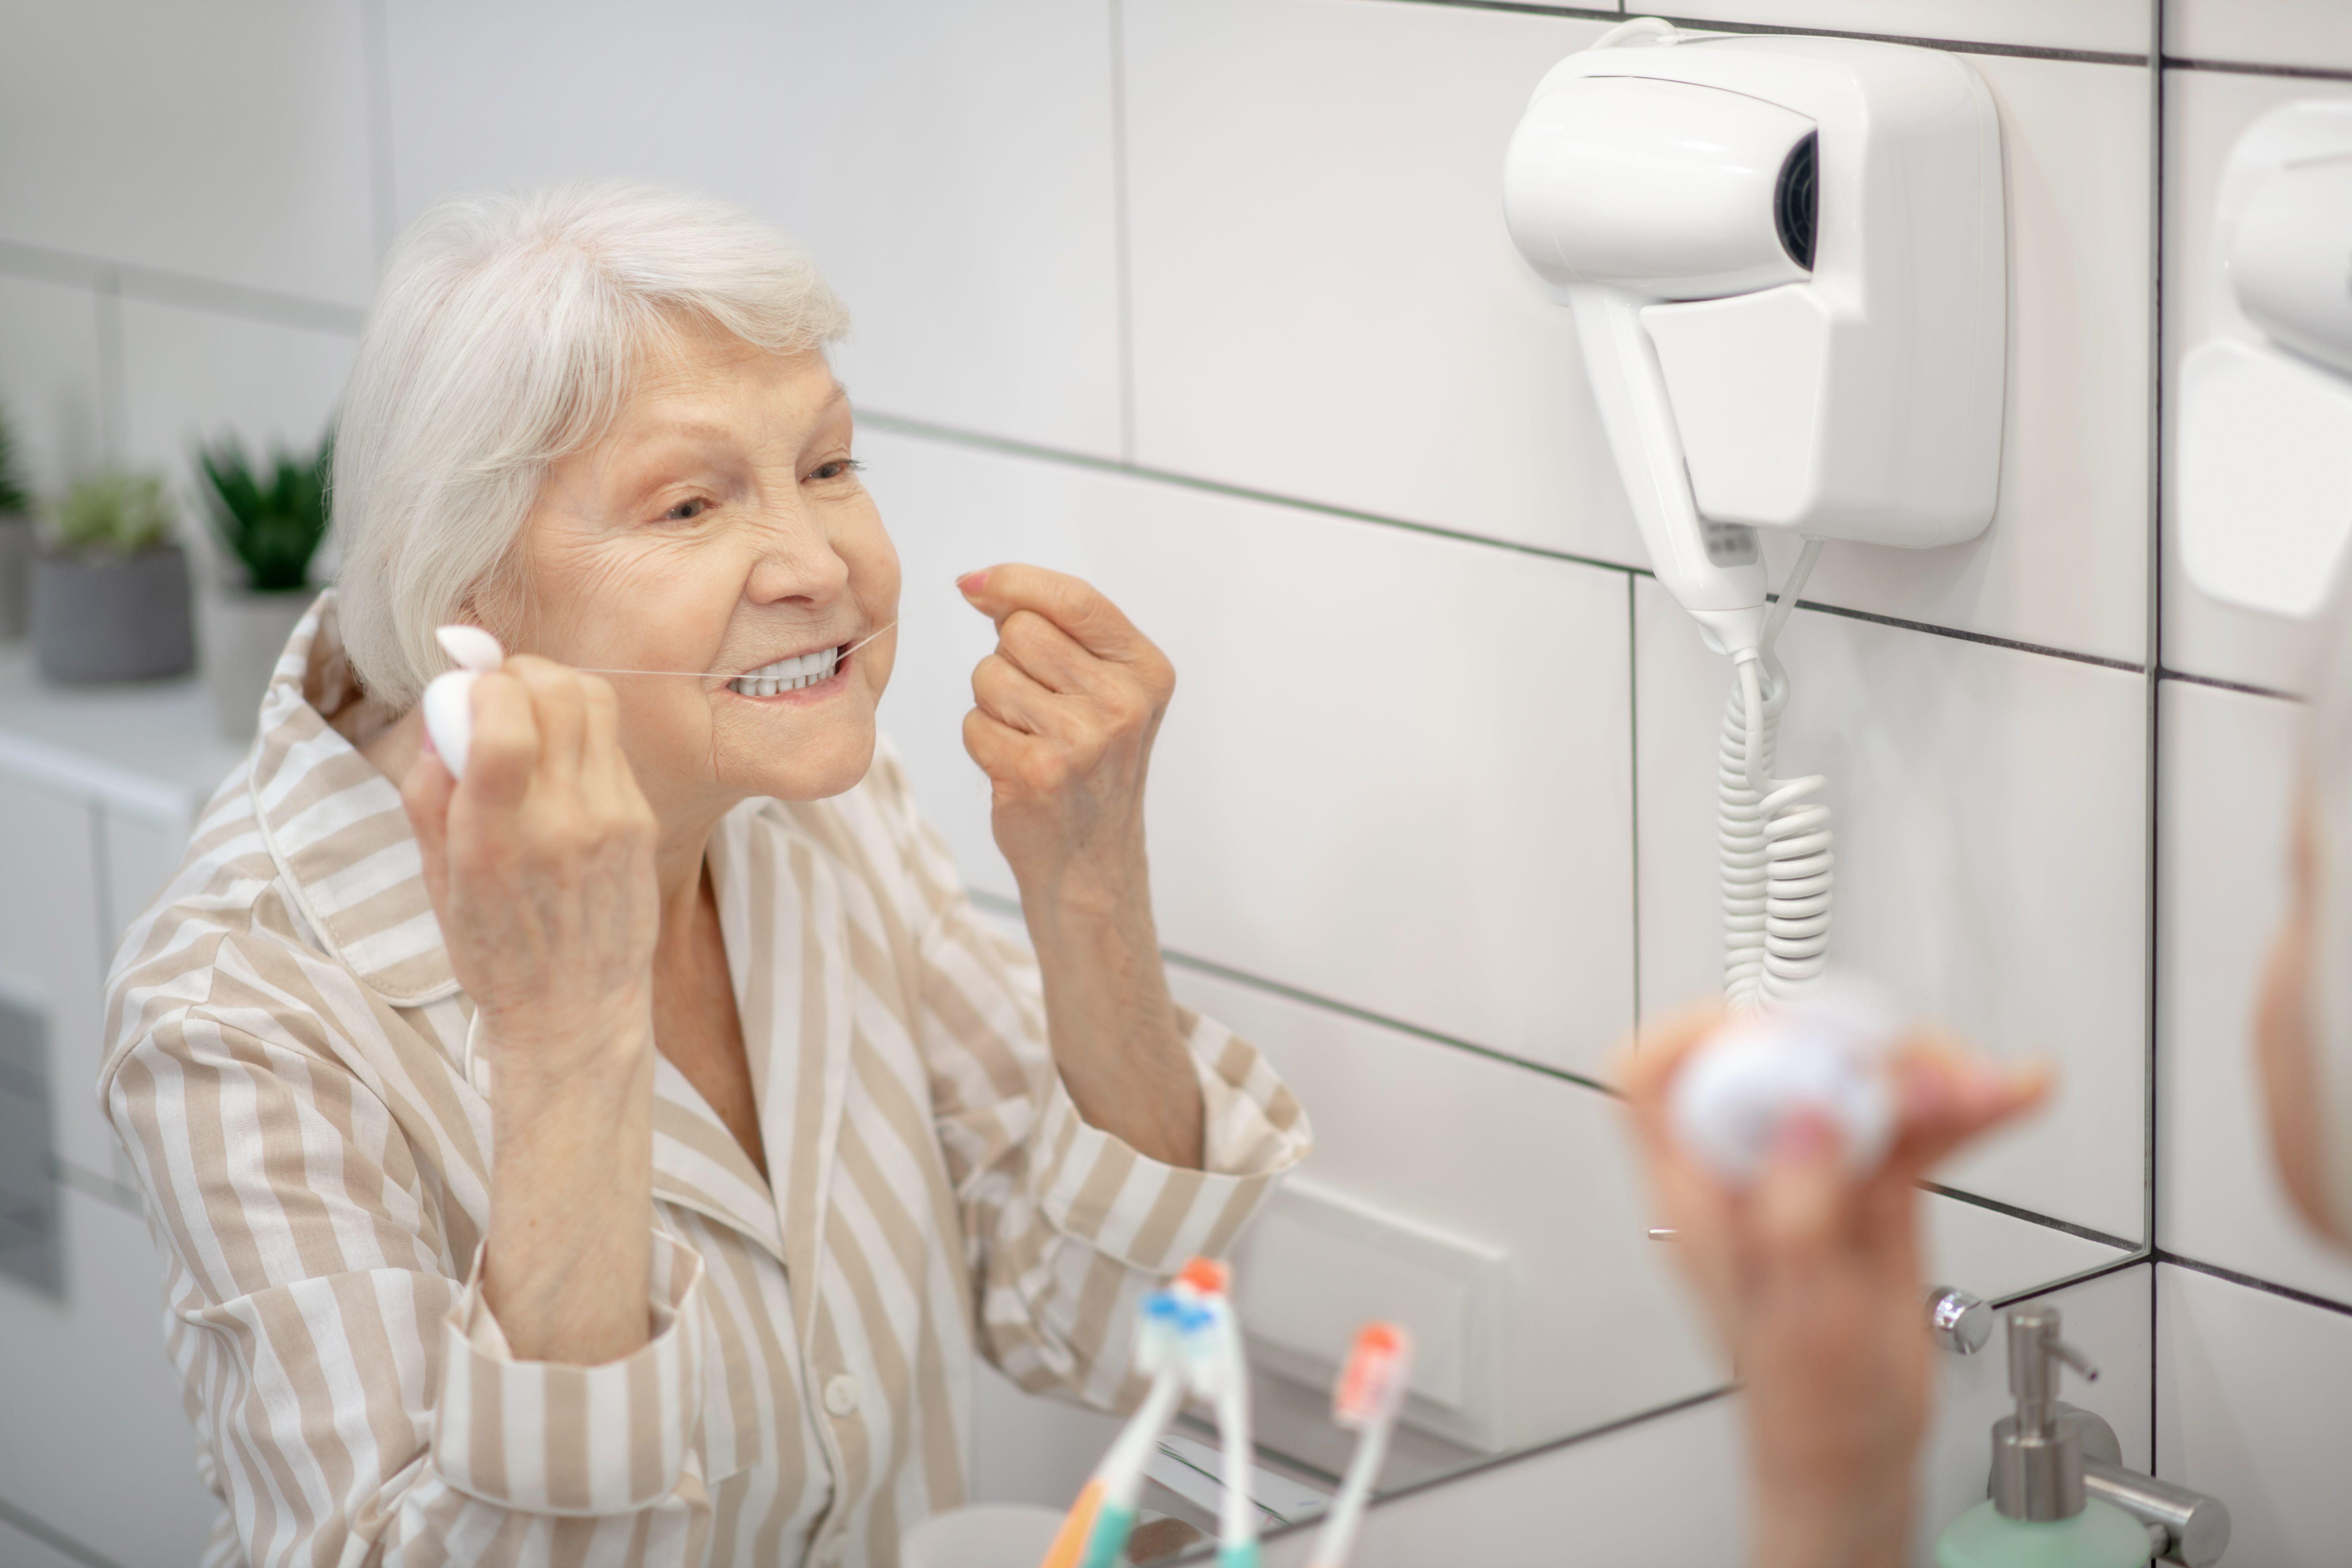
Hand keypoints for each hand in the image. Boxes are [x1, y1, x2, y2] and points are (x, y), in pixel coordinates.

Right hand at [398, 655, 662, 1361]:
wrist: (574, 1013)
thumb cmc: (494, 951)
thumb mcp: (434, 877)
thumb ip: (430, 787)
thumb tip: (442, 706)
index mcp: (497, 835)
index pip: (504, 712)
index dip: (482, 683)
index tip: (466, 695)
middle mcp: (563, 818)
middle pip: (554, 689)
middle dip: (518, 674)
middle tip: (497, 697)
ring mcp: (613, 817)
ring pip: (593, 701)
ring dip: (554, 690)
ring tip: (528, 716)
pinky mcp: (642, 821)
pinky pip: (612, 743)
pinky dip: (581, 731)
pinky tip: (560, 762)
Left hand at [956, 565, 1175, 909]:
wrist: (1090, 860)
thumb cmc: (1089, 766)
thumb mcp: (1102, 688)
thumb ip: (1057, 629)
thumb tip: (979, 584)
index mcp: (1146, 670)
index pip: (1074, 598)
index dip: (1014, 581)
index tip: (975, 585)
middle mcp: (1123, 703)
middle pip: (1020, 631)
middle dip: (1009, 659)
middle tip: (1036, 705)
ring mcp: (1082, 741)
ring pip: (989, 675)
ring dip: (993, 704)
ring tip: (1029, 737)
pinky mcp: (1038, 774)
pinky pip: (973, 724)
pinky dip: (982, 742)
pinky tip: (1016, 766)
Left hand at [1617, 1005, 2049, 1567]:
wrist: (1862, 1451)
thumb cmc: (1809, 1399)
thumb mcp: (1799, 1310)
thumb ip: (1796, 1208)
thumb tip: (1808, 1112)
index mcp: (1698, 1195)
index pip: (1654, 1077)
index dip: (1699, 1033)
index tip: (1777, 1028)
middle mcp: (1749, 1169)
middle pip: (1778, 1061)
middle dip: (1851, 1046)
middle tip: (1917, 1067)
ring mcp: (1814, 1169)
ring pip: (1857, 1084)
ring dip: (1925, 1072)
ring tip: (1985, 1083)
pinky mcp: (1873, 1183)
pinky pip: (1913, 1126)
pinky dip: (1961, 1106)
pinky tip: (2008, 1093)